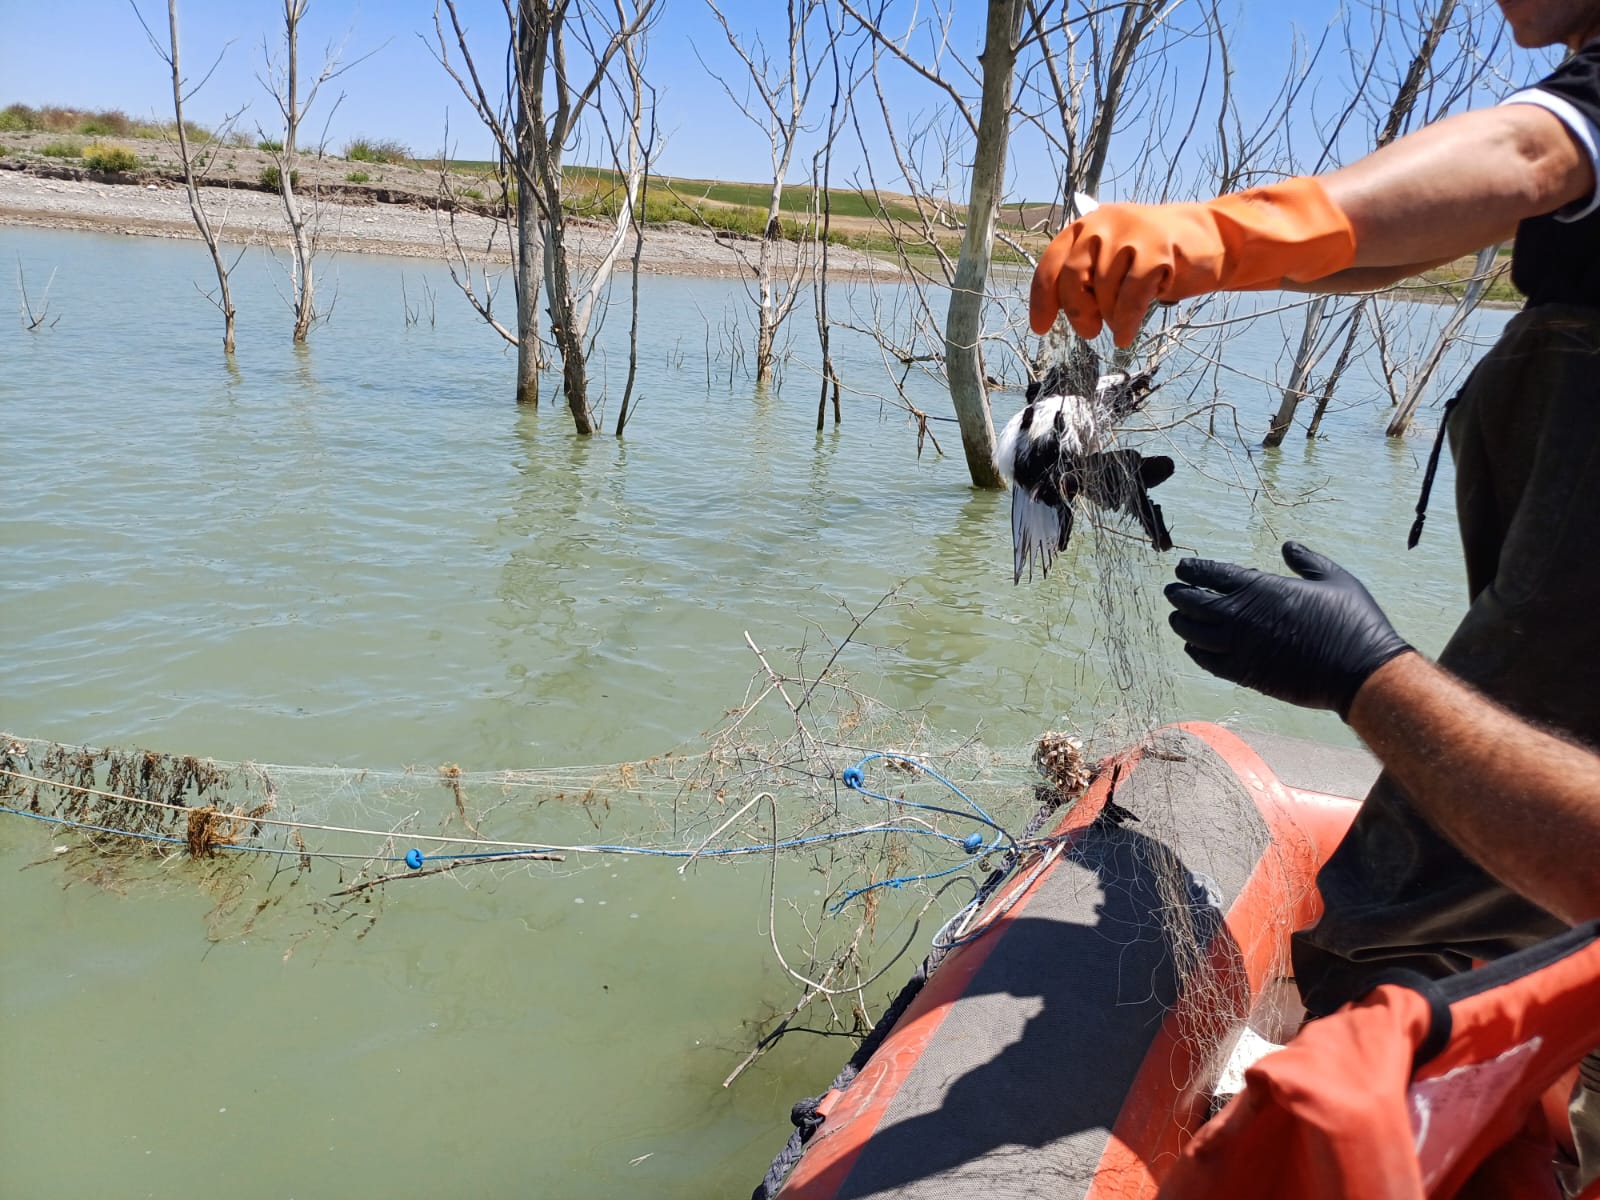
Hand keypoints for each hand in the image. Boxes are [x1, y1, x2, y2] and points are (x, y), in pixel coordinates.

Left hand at [1028, 178, 1356, 346]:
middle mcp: (1104, 225)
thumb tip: (1058, 310)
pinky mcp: (1156, 252)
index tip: (1041, 327)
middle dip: (1076, 311)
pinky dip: (1125, 322)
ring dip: (1108, 317)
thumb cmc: (1157, 254)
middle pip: (1072, 279)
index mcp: (1087, 225)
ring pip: (1103, 291)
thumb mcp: (1114, 257)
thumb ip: (1086, 274)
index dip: (1042, 299)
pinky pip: (1129, 299)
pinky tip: (1126, 336)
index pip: (1051, 264)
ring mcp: (1131, 235)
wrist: (1213, 238)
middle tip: (1088, 330)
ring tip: (1120, 323)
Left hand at [1164, 542, 1411, 717]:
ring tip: (1177, 617)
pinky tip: (1192, 647)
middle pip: (1193, 602)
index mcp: (1262, 587)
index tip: (1181, 568)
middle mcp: (1243, 615)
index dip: (1192, 569)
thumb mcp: (1335, 579)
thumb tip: (1288, 546)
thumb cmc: (1353, 622)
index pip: (1211, 573)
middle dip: (1178, 594)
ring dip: (1181, 622)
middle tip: (1172, 590)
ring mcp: (1240, 647)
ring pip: (1193, 633)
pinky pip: (1207, 662)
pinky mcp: (1245, 674)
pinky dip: (1195, 652)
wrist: (1360, 672)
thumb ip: (1307, 561)